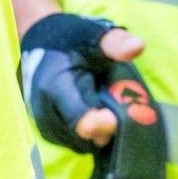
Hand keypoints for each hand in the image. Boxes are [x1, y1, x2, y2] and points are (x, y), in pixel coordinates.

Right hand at [20, 13, 144, 150]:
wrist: (39, 39)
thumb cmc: (70, 37)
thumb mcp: (93, 35)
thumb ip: (115, 43)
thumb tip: (138, 46)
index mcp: (55, 87)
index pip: (84, 124)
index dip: (109, 122)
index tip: (122, 109)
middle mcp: (44, 110)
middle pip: (86, 138)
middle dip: (107, 127)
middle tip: (117, 104)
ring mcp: (43, 122)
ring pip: (81, 143)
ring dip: (98, 131)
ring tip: (104, 106)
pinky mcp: (46, 128)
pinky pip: (74, 142)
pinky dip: (88, 133)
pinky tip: (94, 113)